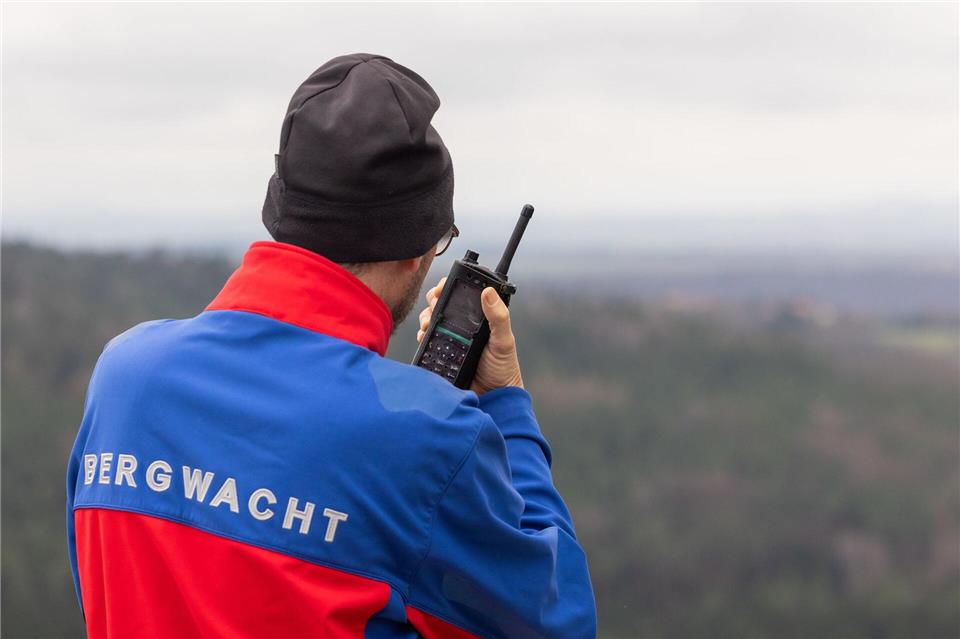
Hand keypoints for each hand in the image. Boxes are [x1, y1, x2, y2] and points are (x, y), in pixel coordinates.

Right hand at [417, 276, 523, 394]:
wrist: (493, 396)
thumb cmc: (504, 367)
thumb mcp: (504, 340)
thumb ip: (499, 317)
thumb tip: (489, 292)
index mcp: (479, 317)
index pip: (462, 293)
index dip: (450, 286)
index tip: (443, 287)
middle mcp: (463, 325)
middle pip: (441, 303)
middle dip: (433, 300)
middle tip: (435, 306)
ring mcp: (450, 338)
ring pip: (431, 319)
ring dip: (425, 317)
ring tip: (429, 324)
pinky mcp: (441, 352)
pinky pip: (427, 339)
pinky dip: (423, 335)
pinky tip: (425, 337)